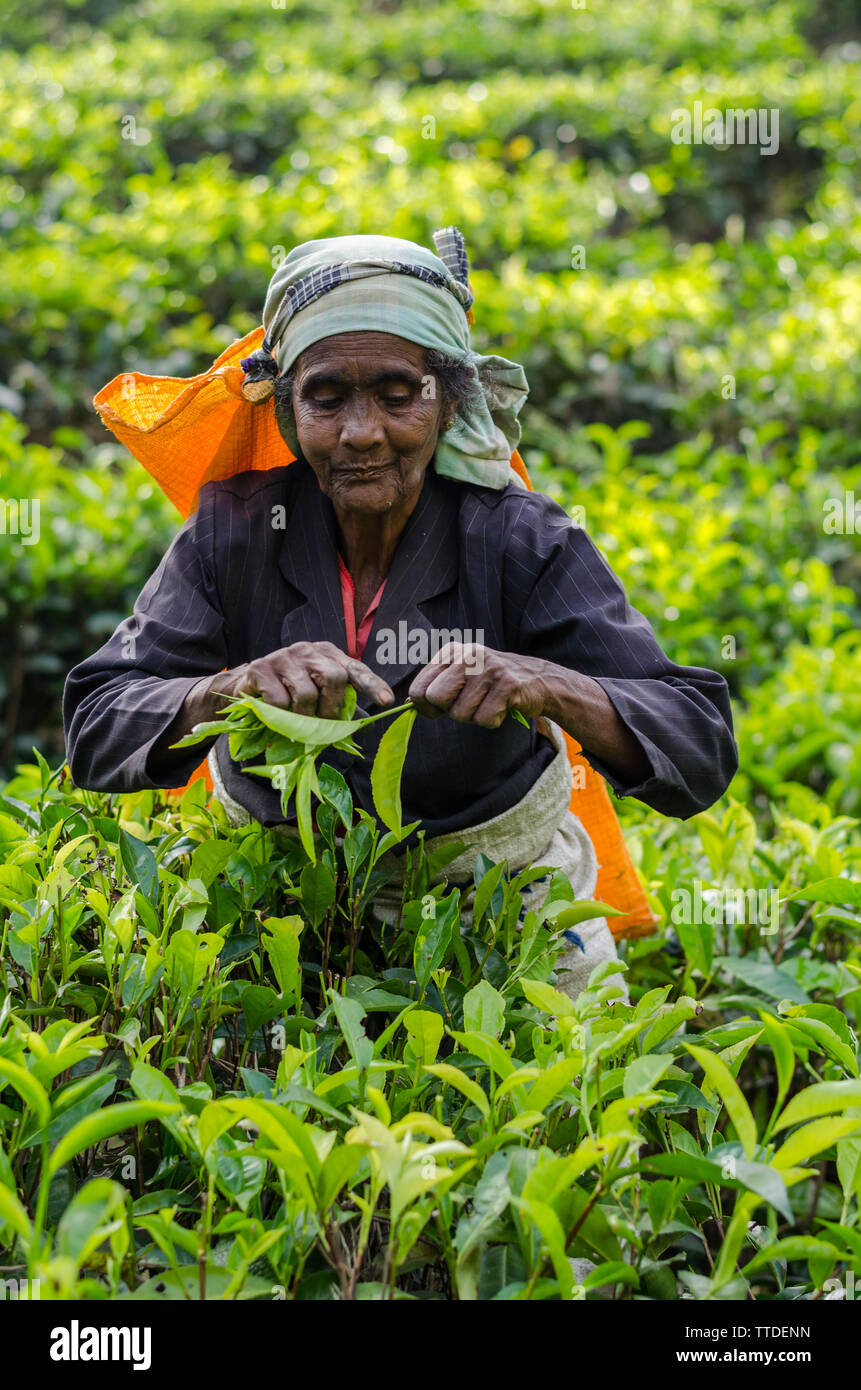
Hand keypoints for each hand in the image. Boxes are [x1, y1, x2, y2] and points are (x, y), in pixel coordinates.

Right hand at [202, 641, 394, 720]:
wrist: (240, 688)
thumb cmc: (285, 696)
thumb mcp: (315, 699)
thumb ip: (338, 708)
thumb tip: (365, 728)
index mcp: (327, 655)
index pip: (355, 668)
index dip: (372, 684)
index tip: (387, 701)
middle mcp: (307, 650)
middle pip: (333, 678)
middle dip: (332, 709)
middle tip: (324, 726)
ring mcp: (283, 656)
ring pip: (306, 693)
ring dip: (303, 717)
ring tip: (296, 722)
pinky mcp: (260, 667)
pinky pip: (280, 700)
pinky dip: (280, 715)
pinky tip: (274, 713)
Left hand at [408, 642, 548, 727]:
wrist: (538, 681)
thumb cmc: (492, 683)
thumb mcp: (460, 677)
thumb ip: (434, 686)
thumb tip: (407, 704)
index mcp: (451, 651)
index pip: (418, 690)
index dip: (427, 707)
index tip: (443, 707)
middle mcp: (467, 654)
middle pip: (435, 699)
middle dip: (451, 710)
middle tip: (472, 702)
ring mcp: (488, 668)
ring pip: (460, 713)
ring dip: (475, 716)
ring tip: (490, 701)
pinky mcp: (507, 684)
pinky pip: (484, 719)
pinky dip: (493, 721)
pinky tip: (502, 706)